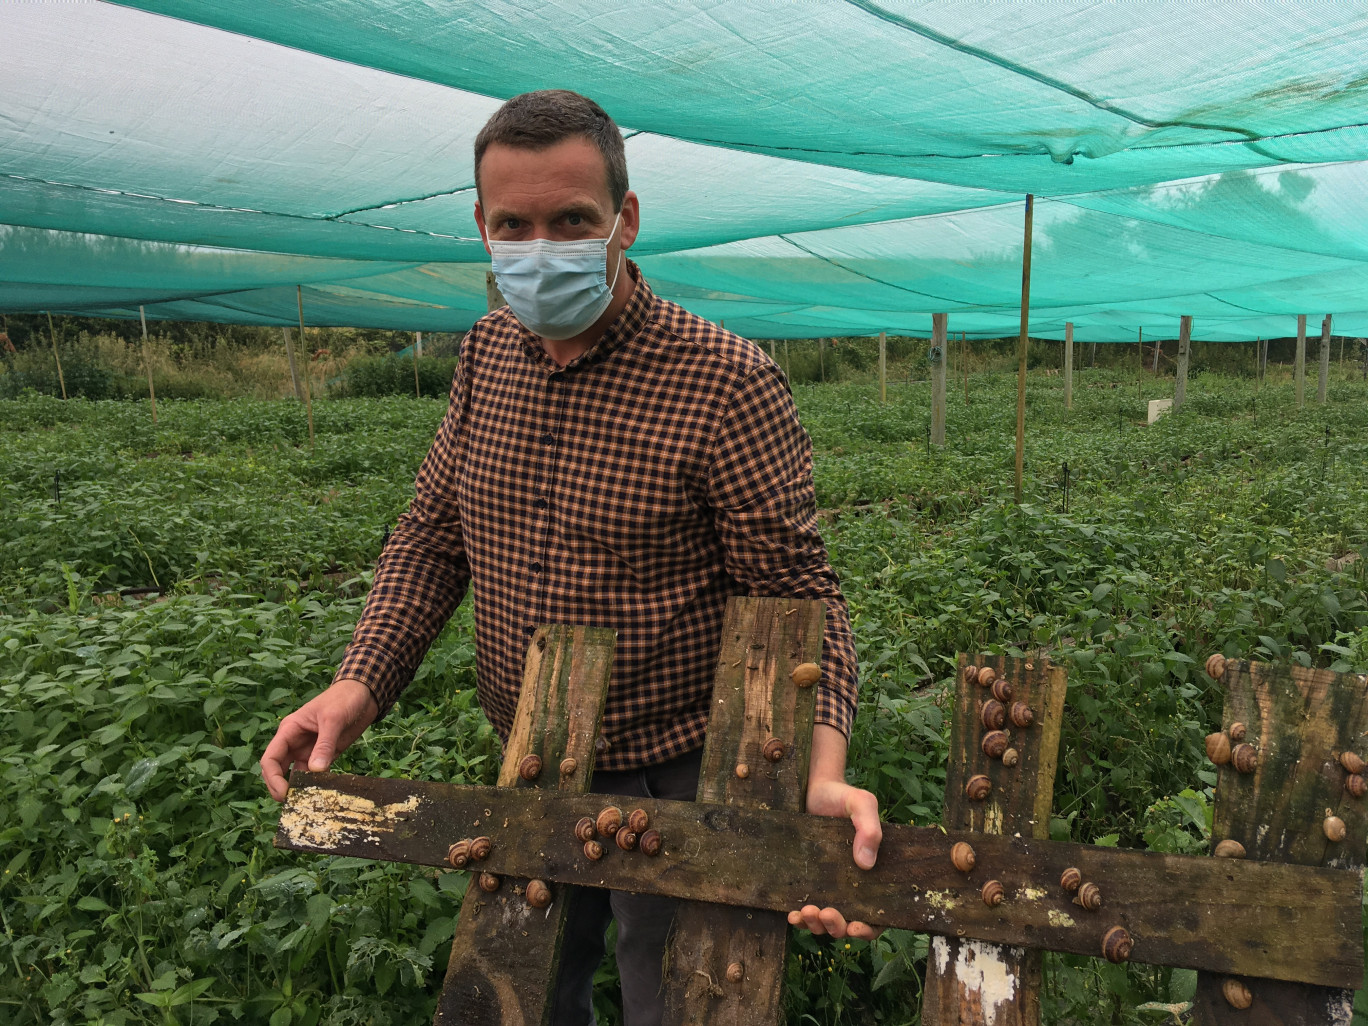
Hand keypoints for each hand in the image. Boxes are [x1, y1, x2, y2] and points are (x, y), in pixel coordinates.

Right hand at [259, 678, 378, 801]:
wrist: (363, 694)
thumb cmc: (343, 699)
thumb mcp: (333, 719)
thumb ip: (324, 744)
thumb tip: (315, 771)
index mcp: (289, 731)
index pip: (271, 758)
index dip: (272, 778)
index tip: (284, 794)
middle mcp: (295, 743)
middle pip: (278, 771)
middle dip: (281, 788)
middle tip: (293, 805)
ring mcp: (309, 751)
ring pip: (296, 775)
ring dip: (299, 789)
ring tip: (307, 805)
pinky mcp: (325, 756)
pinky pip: (316, 774)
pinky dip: (317, 785)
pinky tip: (323, 796)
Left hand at [787, 725, 883, 939]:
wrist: (812, 788)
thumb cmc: (843, 796)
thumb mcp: (862, 805)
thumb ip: (869, 829)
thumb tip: (866, 863)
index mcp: (872, 874)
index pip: (876, 914)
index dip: (868, 928)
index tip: (855, 926)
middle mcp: (851, 886)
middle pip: (848, 924)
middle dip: (836, 926)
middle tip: (826, 913)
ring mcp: (828, 886)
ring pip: (825, 922)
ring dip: (816, 925)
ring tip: (806, 912)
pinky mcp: (807, 881)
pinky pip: (805, 910)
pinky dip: (800, 918)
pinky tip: (792, 914)